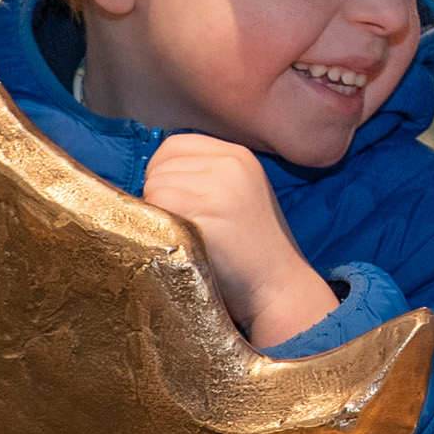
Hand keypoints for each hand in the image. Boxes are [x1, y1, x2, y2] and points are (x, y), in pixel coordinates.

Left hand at [143, 134, 336, 347]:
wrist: (281, 287)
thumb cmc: (253, 251)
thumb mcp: (239, 195)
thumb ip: (205, 177)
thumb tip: (153, 177)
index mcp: (238, 156)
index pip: (175, 146)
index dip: (163, 172)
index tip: (171, 200)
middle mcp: (230, 164)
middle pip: (160, 166)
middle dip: (159, 194)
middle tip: (179, 225)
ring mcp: (221, 188)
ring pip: (155, 186)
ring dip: (156, 213)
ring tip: (181, 237)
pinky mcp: (208, 213)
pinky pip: (158, 207)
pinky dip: (158, 226)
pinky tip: (179, 244)